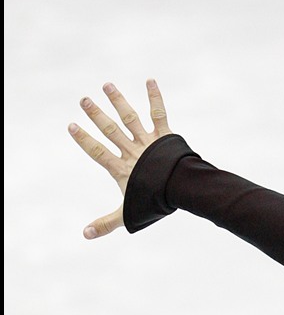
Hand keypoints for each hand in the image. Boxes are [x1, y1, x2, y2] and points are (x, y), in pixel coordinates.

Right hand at [68, 79, 171, 238]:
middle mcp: (132, 151)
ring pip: (129, 118)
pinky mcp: (165, 136)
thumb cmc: (153, 203)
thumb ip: (106, 223)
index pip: (97, 152)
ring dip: (118, 102)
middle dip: (96, 115)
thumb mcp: (127, 214)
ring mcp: (148, 142)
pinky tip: (150, 80)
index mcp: (121, 168)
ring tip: (107, 85)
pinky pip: (158, 114)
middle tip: (84, 99)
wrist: (180, 191)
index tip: (72, 126)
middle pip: (110, 130)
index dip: (84, 140)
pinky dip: (155, 97)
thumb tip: (85, 234)